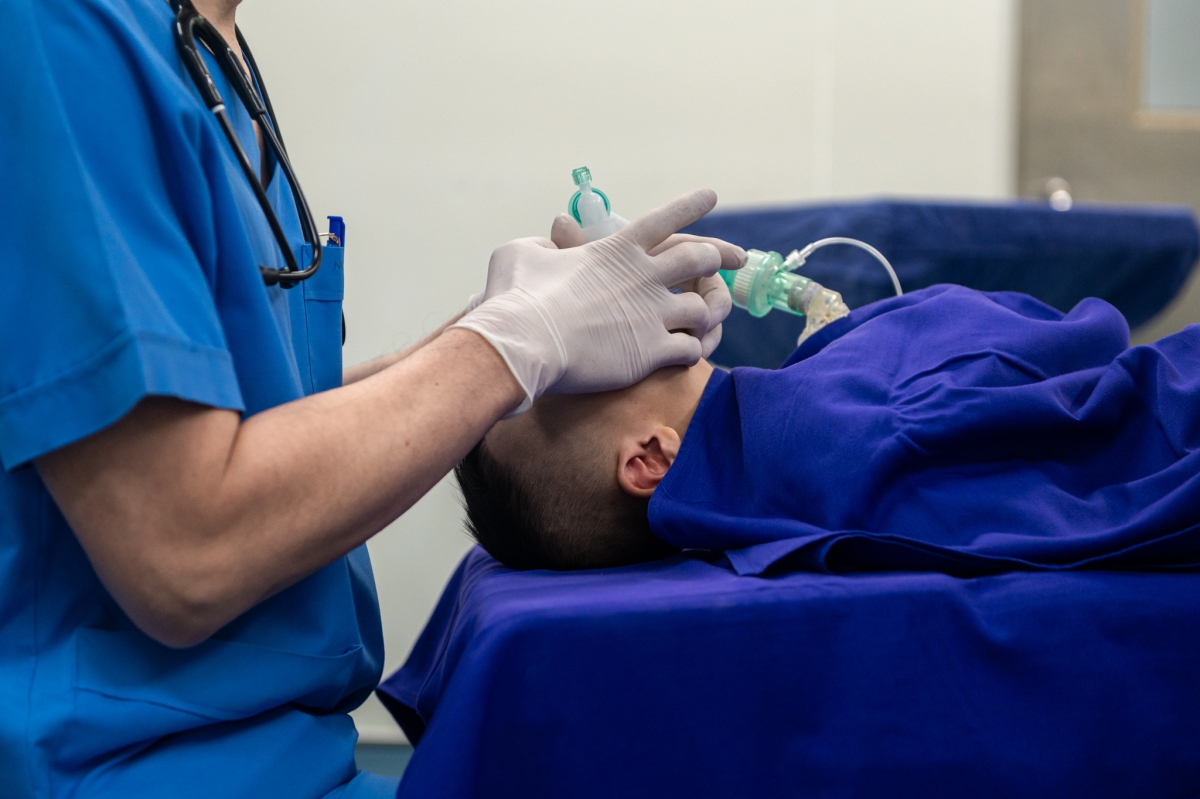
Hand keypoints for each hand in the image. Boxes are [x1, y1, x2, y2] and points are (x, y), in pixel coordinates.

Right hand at [453, 190, 744, 412]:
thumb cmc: (516, 297)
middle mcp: (643, 277)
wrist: (525, 342)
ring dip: (711, 312)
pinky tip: (694, 351)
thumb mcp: (520, 253)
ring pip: (704, 309)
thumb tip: (549, 239)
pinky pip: (691, 349)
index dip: (689, 206)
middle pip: (699, 259)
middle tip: (736, 260)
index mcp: (616, 249)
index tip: (711, 196)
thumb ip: (544, 244)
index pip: (663, 220)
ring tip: (713, 318)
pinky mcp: (652, 351)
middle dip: (720, 257)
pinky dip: (696, 349)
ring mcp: (652, 314)